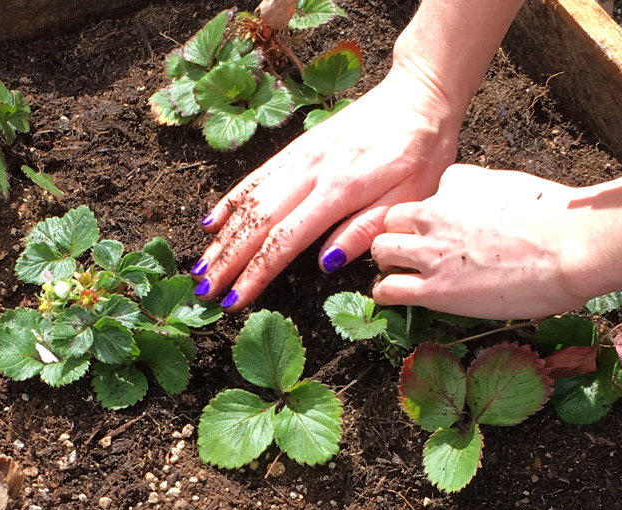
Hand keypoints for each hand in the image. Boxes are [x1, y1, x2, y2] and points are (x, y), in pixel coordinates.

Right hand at [191, 70, 460, 309]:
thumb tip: (326, 261)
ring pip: (249, 200)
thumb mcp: (410, 198)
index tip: (235, 299)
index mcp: (339, 191)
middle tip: (203, 293)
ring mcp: (300, 157)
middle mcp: (310, 172)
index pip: (285, 240)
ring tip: (200, 267)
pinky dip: (230, 200)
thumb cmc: (422, 152)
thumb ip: (366, 229)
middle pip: (257, 223)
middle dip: (227, 261)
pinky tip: (212, 221)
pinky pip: (256, 177)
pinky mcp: (298, 148)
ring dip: (222, 237)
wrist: (418, 97)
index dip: (256, 273)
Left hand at [371, 164, 593, 318]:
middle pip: (393, 219)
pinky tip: (393, 296)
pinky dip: (385, 292)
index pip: (432, 194)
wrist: (569, 245)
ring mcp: (431, 251)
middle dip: (400, 234)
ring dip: (388, 261)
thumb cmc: (558, 219)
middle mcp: (435, 212)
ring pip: (382, 250)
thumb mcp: (516, 188)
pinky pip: (388, 288)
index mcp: (458, 183)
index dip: (438, 214)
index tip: (450, 229)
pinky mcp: (435, 289)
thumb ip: (493, 198)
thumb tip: (497, 215)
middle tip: (413, 252)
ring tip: (399, 272)